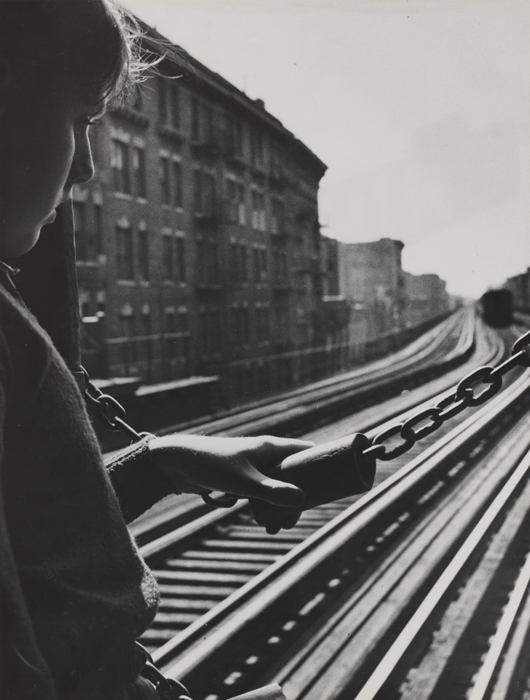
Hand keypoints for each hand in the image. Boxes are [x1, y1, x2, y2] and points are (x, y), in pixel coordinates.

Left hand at [148, 434, 313, 529]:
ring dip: (280, 507)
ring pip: (278, 486)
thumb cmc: (212, 467)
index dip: (319, 468)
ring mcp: (254, 466)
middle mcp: (266, 454)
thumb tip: (302, 500)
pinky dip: (265, 506)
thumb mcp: (245, 483)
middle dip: (296, 499)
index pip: (306, 451)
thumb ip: (272, 492)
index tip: (326, 490)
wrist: (178, 464)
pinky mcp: (242, 477)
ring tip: (275, 528)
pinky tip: (261, 521)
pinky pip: (262, 492)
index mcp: (271, 448)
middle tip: (290, 522)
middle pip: (294, 475)